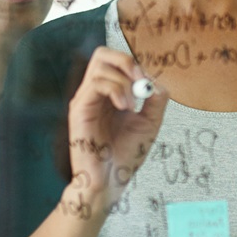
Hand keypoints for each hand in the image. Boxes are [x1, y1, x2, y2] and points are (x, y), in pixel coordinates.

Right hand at [63, 48, 166, 212]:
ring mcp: (84, 100)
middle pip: (102, 55)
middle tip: (139, 79)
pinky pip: (96, 83)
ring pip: (100, 66)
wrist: (110, 182)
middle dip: (125, 60)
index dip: (134, 65)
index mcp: (108, 94)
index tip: (149, 84)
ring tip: (131, 105)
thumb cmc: (125, 156)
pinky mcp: (79, 109)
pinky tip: (124, 107)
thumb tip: (158, 82)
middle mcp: (94, 93)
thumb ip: (155, 102)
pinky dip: (115, 89)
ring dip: (123, 81)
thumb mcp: (148, 124)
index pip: (114, 61)